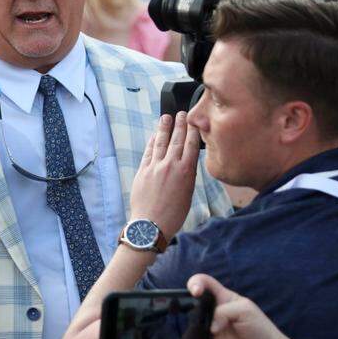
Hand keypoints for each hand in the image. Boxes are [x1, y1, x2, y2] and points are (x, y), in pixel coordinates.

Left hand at [128, 112, 198, 239]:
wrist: (151, 225)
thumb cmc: (173, 215)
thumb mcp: (188, 194)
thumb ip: (187, 175)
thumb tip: (186, 163)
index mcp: (186, 172)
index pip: (191, 145)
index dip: (192, 131)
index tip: (194, 121)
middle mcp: (171, 165)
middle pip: (176, 140)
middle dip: (180, 125)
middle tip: (182, 113)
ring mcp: (155, 167)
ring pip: (161, 142)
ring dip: (164, 128)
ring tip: (166, 117)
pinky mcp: (143, 171)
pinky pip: (148, 152)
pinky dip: (152, 142)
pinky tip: (154, 135)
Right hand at [180, 274, 299, 338]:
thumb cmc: (259, 327)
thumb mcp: (245, 310)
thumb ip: (224, 312)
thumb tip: (211, 328)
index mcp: (222, 298)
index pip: (205, 283)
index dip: (196, 283)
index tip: (196, 291)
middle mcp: (213, 314)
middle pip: (192, 305)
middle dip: (186, 308)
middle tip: (195, 318)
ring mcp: (209, 331)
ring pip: (190, 329)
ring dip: (187, 333)